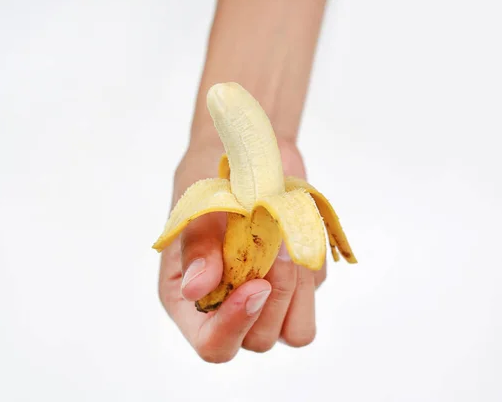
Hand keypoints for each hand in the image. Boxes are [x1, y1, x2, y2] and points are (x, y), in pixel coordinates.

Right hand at [158, 140, 326, 362]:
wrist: (249, 157)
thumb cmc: (211, 180)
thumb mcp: (198, 207)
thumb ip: (196, 248)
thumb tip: (197, 290)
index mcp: (189, 299)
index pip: (213, 344)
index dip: (234, 325)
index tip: (255, 283)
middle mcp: (226, 309)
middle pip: (258, 341)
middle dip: (271, 298)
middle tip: (272, 249)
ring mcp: (265, 303)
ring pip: (292, 333)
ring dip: (294, 291)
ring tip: (282, 246)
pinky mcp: (296, 291)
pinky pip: (312, 305)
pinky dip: (310, 281)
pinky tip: (294, 246)